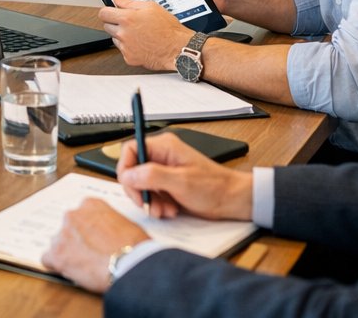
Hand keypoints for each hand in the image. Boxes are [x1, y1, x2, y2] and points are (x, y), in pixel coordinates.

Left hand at [42, 199, 149, 293]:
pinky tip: (69, 271)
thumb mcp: (124, 222)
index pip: (80, 215)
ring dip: (67, 252)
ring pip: (58, 244)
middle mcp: (73, 215)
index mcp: (90, 204)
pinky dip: (57, 266)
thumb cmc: (133, 245)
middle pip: (68, 228)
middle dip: (75, 240)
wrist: (129, 262)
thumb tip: (108, 232)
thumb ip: (108, 222)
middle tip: (89, 253)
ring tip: (84, 265)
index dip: (85, 229)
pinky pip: (48, 260)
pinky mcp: (57, 254)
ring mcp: (62, 234)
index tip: (91, 237)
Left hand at [98, 0, 191, 70]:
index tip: (111, 12)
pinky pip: (122, 50)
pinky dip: (129, 47)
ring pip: (114, 38)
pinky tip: (141, 43)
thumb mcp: (151, 7)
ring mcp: (126, 47)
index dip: (107, 11)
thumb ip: (130, 2)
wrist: (177, 48)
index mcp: (127, 19)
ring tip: (138, 34)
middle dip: (115, 23)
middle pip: (107, 26)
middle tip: (130, 23)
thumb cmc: (168, 28)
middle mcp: (124, 33)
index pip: (103, 13)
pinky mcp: (129, 58)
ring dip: (122, 35)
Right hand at [115, 133, 253, 221]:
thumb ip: (151, 176)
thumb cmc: (213, 187)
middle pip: (134, 170)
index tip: (131, 188)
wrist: (231, 200)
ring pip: (142, 185)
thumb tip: (128, 175)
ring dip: (150, 201)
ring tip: (165, 210)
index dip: (126, 169)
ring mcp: (164, 171)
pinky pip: (152, 194)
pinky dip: (157, 205)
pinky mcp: (168, 184)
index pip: (131, 150)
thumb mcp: (181, 181)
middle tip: (148, 204)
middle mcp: (162, 156)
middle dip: (140, 191)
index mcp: (164, 147)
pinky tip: (170, 210)